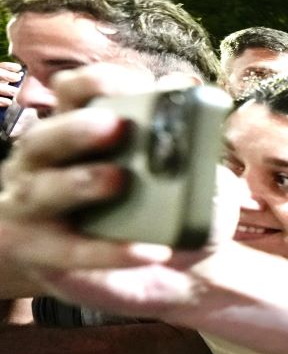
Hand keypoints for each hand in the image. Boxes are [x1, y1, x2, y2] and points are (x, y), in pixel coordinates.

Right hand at [0, 63, 176, 272]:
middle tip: (116, 125)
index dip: (97, 82)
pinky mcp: (42, 251)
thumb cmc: (160, 205)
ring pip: (42, 191)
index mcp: (72, 129)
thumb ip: (182, 132)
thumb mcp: (178, 168)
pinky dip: (110, 251)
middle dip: (77, 129)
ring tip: (119, 179)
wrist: (161, 271)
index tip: (139, 83)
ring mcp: (33, 207)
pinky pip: (73, 251)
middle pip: (45, 138)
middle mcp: (42, 162)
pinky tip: (150, 251)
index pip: (72, 93)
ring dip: (80, 182)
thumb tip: (189, 88)